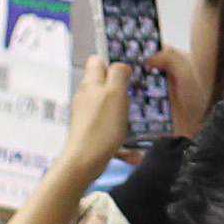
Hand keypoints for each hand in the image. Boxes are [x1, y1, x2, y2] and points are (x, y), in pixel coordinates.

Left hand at [58, 55, 135, 175]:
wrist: (84, 162)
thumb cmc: (101, 126)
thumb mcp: (115, 93)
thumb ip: (118, 74)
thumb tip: (121, 66)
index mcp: (91, 83)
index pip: (97, 61)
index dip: (112, 63)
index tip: (129, 72)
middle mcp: (86, 97)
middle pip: (106, 86)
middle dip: (124, 92)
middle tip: (139, 98)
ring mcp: (87, 116)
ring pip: (111, 111)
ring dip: (126, 119)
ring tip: (139, 125)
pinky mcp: (91, 134)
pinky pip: (111, 134)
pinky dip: (123, 143)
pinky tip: (134, 154)